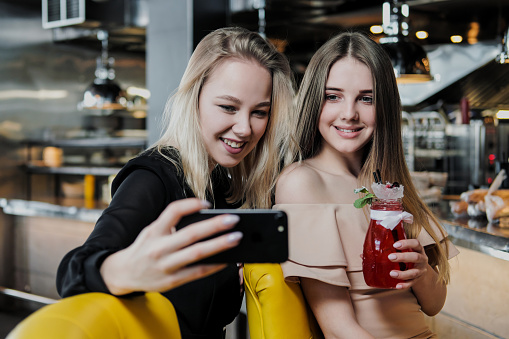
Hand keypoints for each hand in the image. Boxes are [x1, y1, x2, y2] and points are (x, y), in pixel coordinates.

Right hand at [100, 198, 242, 294]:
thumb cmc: (144, 248)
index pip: (173, 212)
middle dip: (214, 226)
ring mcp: (166, 265)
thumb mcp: (151, 230)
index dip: (190, 205)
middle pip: (191, 234)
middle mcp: (159, 248)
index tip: (207, 202)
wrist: (123, 273)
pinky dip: (213, 266)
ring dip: (219, 245)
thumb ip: (171, 224)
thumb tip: (203, 218)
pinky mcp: (172, 281)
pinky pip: (197, 272)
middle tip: (233, 220)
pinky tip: (227, 260)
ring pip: (196, 253)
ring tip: (236, 238)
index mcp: (154, 231)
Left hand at [388, 239, 428, 288]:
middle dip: (403, 257)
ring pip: (414, 272)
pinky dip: (404, 285)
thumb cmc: (408, 256)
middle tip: (390, 257)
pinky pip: (411, 283)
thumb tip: (366, 251)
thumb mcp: (404, 250)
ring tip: (392, 273)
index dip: (407, 243)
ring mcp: (420, 270)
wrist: (420, 269)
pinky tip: (397, 286)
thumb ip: (391, 248)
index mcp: (418, 249)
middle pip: (415, 257)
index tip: (395, 245)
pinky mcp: (417, 280)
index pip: (416, 244)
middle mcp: (422, 259)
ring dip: (403, 274)